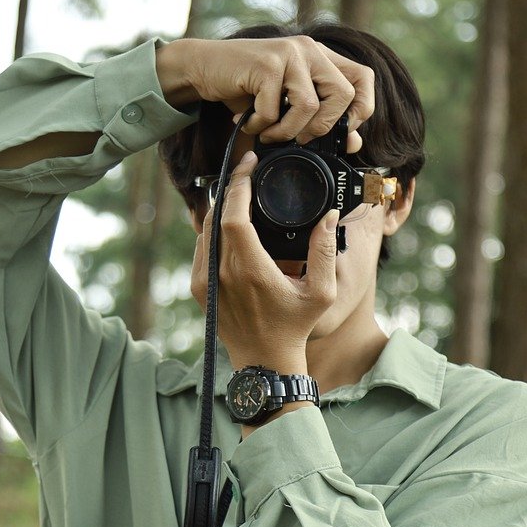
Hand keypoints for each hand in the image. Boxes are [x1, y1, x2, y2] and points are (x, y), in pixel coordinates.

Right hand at [156, 36, 373, 150]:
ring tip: (268, 134)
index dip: (362, 109)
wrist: (203, 68)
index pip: (364, 78)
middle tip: (300, 138)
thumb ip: (319, 119)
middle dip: (323, 127)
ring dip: (287, 131)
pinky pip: (275, 109)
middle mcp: (309, 50)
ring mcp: (289, 53)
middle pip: (344, 94)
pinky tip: (247, 123)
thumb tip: (354, 143)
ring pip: (310, 106)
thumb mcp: (286, 105)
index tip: (342, 132)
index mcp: (320, 57)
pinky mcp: (267, 64)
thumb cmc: (246, 89)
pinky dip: (260, 125)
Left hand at [189, 150, 339, 373]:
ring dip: (221, 208)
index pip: (234, 215)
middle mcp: (221, 274)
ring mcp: (205, 282)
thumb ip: (325, 251)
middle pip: (217, 216)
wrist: (264, 362)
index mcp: (250, 271)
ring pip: (205, 230)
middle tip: (247, 171)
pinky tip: (229, 222)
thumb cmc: (295, 327)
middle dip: (232, 189)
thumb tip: (327, 215)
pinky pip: (202, 247)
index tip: (248, 164)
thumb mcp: (321, 292)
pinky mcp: (198, 289)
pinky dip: (213, 230)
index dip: (239, 184)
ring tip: (241, 193)